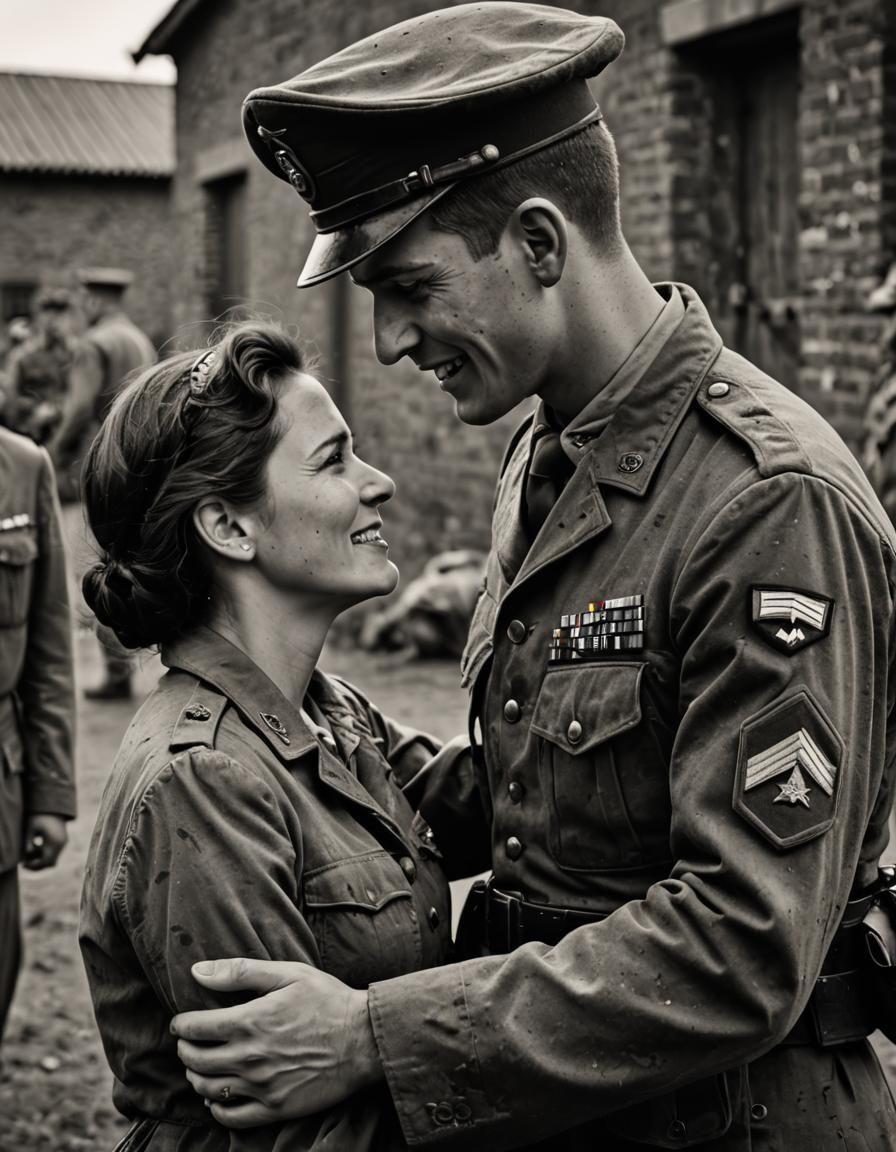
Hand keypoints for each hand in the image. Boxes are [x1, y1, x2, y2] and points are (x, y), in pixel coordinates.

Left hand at [23, 814, 67, 870]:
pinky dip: (45, 853)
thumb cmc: (39, 816)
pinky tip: (35, 846)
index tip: (24, 864)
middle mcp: (61, 844)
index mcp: (54, 842)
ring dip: (41, 859)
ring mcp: (63, 842)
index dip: (34, 865)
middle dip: (38, 865)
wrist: (53, 806)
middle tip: (25, 863)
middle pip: (51, 863)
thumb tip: (26, 856)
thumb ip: (28, 843)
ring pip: (53, 858)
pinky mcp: (63, 840)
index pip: (45, 861)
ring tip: (28, 854)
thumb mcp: (30, 829)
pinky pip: (55, 852)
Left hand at [171, 959, 382, 1127]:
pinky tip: (219, 1098)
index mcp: (249, 1021)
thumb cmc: (327, 1000)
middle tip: (189, 1043)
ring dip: (197, 1078)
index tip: (181, 1023)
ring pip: (208, 1089)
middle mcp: (249, 1057)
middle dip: (185, 1050)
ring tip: (202, 1067)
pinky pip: (231, 1117)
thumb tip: (198, 971)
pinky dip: (217, 1109)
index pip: (194, 1028)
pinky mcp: (275, 1108)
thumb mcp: (288, 973)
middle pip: (196, 1060)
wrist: (364, 1039)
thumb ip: (240, 972)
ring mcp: (261, 1087)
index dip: (181, 1025)